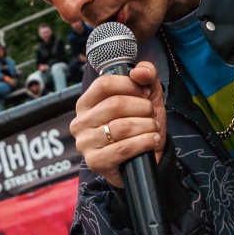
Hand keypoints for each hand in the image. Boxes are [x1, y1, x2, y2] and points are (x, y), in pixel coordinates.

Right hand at [70, 60, 165, 188]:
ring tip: (154, 128)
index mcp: (86, 103)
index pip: (104, 84)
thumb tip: (139, 71)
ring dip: (146, 126)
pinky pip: (123, 149)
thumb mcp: (146, 97)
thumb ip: (146, 75)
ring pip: (120, 127)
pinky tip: (152, 141)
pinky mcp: (95, 162)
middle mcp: (80, 122)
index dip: (130, 85)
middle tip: (152, 115)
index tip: (145, 94)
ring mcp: (85, 143)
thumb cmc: (140, 125)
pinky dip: (143, 143)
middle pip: (115, 105)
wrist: (144, 160)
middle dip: (142, 108)